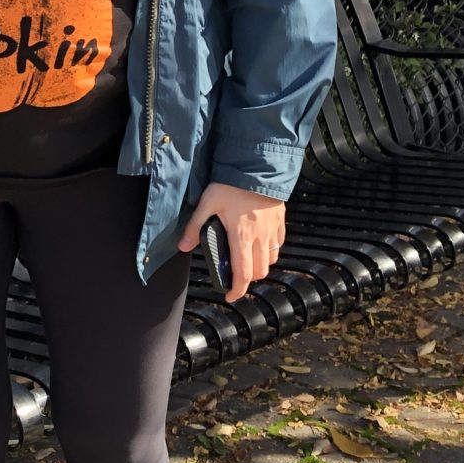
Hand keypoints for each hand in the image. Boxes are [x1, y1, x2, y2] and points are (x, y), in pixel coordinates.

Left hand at [178, 183, 285, 303]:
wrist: (257, 166)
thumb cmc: (231, 185)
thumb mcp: (207, 203)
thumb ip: (195, 226)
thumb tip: (183, 247)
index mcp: (241, 237)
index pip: (243, 274)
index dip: (238, 290)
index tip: (230, 296)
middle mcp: (260, 238)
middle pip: (259, 271)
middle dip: (248, 279)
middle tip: (235, 277)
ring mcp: (272, 230)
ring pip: (271, 260)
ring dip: (260, 266)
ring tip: (247, 260)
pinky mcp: (280, 221)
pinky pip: (278, 244)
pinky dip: (270, 251)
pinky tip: (260, 244)